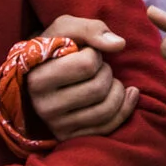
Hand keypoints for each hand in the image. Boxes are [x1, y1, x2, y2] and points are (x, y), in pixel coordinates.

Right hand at [27, 16, 137, 139]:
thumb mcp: (67, 27)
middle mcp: (44, 108)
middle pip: (98, 88)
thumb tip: (119, 45)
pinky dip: (124, 107)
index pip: (87, 65)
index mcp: (37, 80)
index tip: (84, 53)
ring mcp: (57, 127)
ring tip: (106, 79)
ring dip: (116, 88)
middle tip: (96, 67)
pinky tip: (127, 93)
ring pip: (106, 109)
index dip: (93, 54)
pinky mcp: (72, 138)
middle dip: (106, 71)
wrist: (41, 73)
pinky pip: (108, 127)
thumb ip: (91, 29)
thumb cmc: (56, 46)